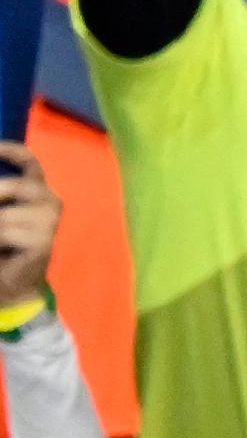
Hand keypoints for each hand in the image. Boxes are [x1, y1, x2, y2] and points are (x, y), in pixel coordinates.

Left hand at [0, 144, 60, 306]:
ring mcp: (50, 220)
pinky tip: (4, 252)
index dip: (11, 151)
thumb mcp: (0, 215)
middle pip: (14, 186)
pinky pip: (6, 234)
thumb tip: (0, 191)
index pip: (29, 161)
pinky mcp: (44, 241)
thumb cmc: (2, 247)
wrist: (10, 285)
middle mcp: (49, 200)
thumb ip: (2, 197)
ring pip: (5, 215)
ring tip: (1, 241)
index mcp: (37, 190)